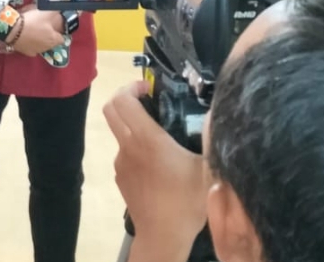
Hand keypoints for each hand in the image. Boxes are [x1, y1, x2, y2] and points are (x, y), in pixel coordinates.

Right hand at [10, 9, 64, 55]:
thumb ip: (56, 11)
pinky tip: (26, 36)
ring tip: (34, 30)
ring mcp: (36, 51)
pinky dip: (30, 42)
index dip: (60, 32)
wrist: (13, 30)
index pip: (62, 39)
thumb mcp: (46, 13)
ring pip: (41, 45)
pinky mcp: (26, 52)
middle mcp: (46, 48)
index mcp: (53, 39)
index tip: (56, 27)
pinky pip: (31, 47)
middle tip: (44, 26)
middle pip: (52, 42)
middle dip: (49, 35)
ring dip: (40, 39)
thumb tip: (61, 10)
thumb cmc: (32, 22)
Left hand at [104, 81, 208, 261]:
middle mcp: (128, 147)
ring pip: (120, 133)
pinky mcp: (120, 178)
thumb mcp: (208, 166)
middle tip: (148, 101)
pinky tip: (159, 166)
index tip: (149, 89)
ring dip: (134, 127)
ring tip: (163, 140)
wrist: (163, 237)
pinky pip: (126, 154)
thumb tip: (212, 111)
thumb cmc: (187, 201)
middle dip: (126, 98)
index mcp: (147, 139)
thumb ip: (208, 135)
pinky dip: (137, 150)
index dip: (132, 86)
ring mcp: (121, 163)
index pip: (123, 100)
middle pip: (111, 109)